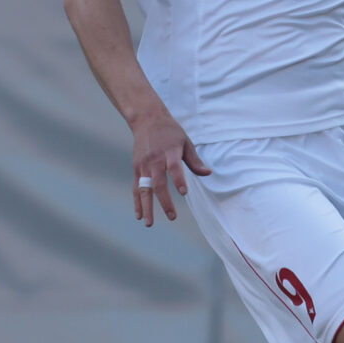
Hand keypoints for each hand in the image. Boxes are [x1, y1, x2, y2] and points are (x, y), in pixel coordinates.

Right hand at [131, 109, 212, 227]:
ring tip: (149, 223)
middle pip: (158, 183)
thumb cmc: (170, 131)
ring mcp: (143, 165)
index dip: (178, 179)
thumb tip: (208, 173)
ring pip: (144, 189)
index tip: (184, 192)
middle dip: (165, 201)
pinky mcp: (136, 168)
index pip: (174, 167)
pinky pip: (136, 188)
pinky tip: (139, 216)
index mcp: (169, 152)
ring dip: (146, 207)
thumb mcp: (185, 142)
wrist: (147, 119)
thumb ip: (194, 160)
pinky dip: (137, 202)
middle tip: (172, 217)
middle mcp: (154, 160)